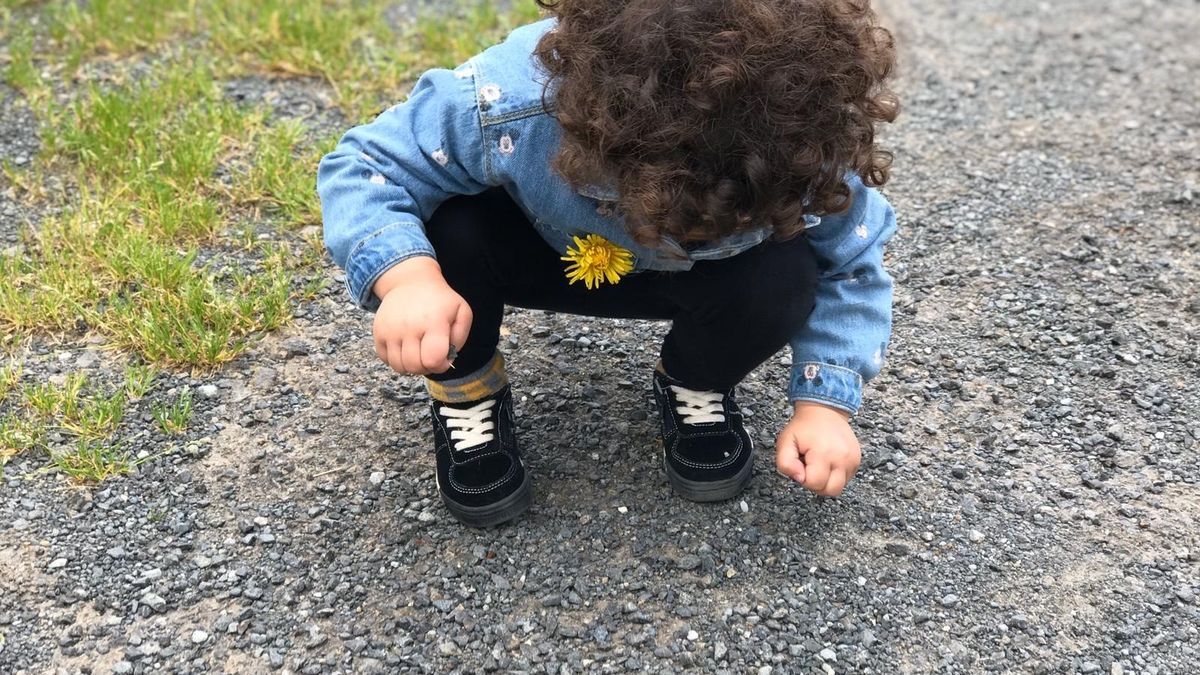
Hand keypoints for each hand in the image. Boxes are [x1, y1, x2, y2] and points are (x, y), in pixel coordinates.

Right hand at [372, 256, 471, 374]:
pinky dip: (396, 360)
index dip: (441, 365)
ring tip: (418, 352)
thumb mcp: (461, 311)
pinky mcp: (378, 332)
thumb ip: (460, 338)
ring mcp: (391, 330)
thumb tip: (447, 359)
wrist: (410, 282)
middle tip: (430, 355)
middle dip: (426, 367)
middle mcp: (409, 327)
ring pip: (399, 367)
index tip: (443, 357)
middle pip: (415, 367)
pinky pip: (385, 360)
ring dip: (411, 366)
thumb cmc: (439, 300)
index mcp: (433, 322)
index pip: (433, 359)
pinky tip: (405, 348)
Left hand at [774, 402, 860, 496]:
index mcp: (824, 453)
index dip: (803, 478)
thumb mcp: (785, 441)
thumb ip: (785, 463)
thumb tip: (799, 478)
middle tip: (809, 467)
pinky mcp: (857, 461)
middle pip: (830, 491)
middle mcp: (843, 458)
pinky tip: (827, 462)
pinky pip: (845, 479)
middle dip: (816, 484)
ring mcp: (852, 460)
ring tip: (819, 464)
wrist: (825, 410)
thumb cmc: (804, 426)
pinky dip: (835, 476)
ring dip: (826, 481)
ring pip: (839, 487)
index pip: (814, 484)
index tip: (801, 464)